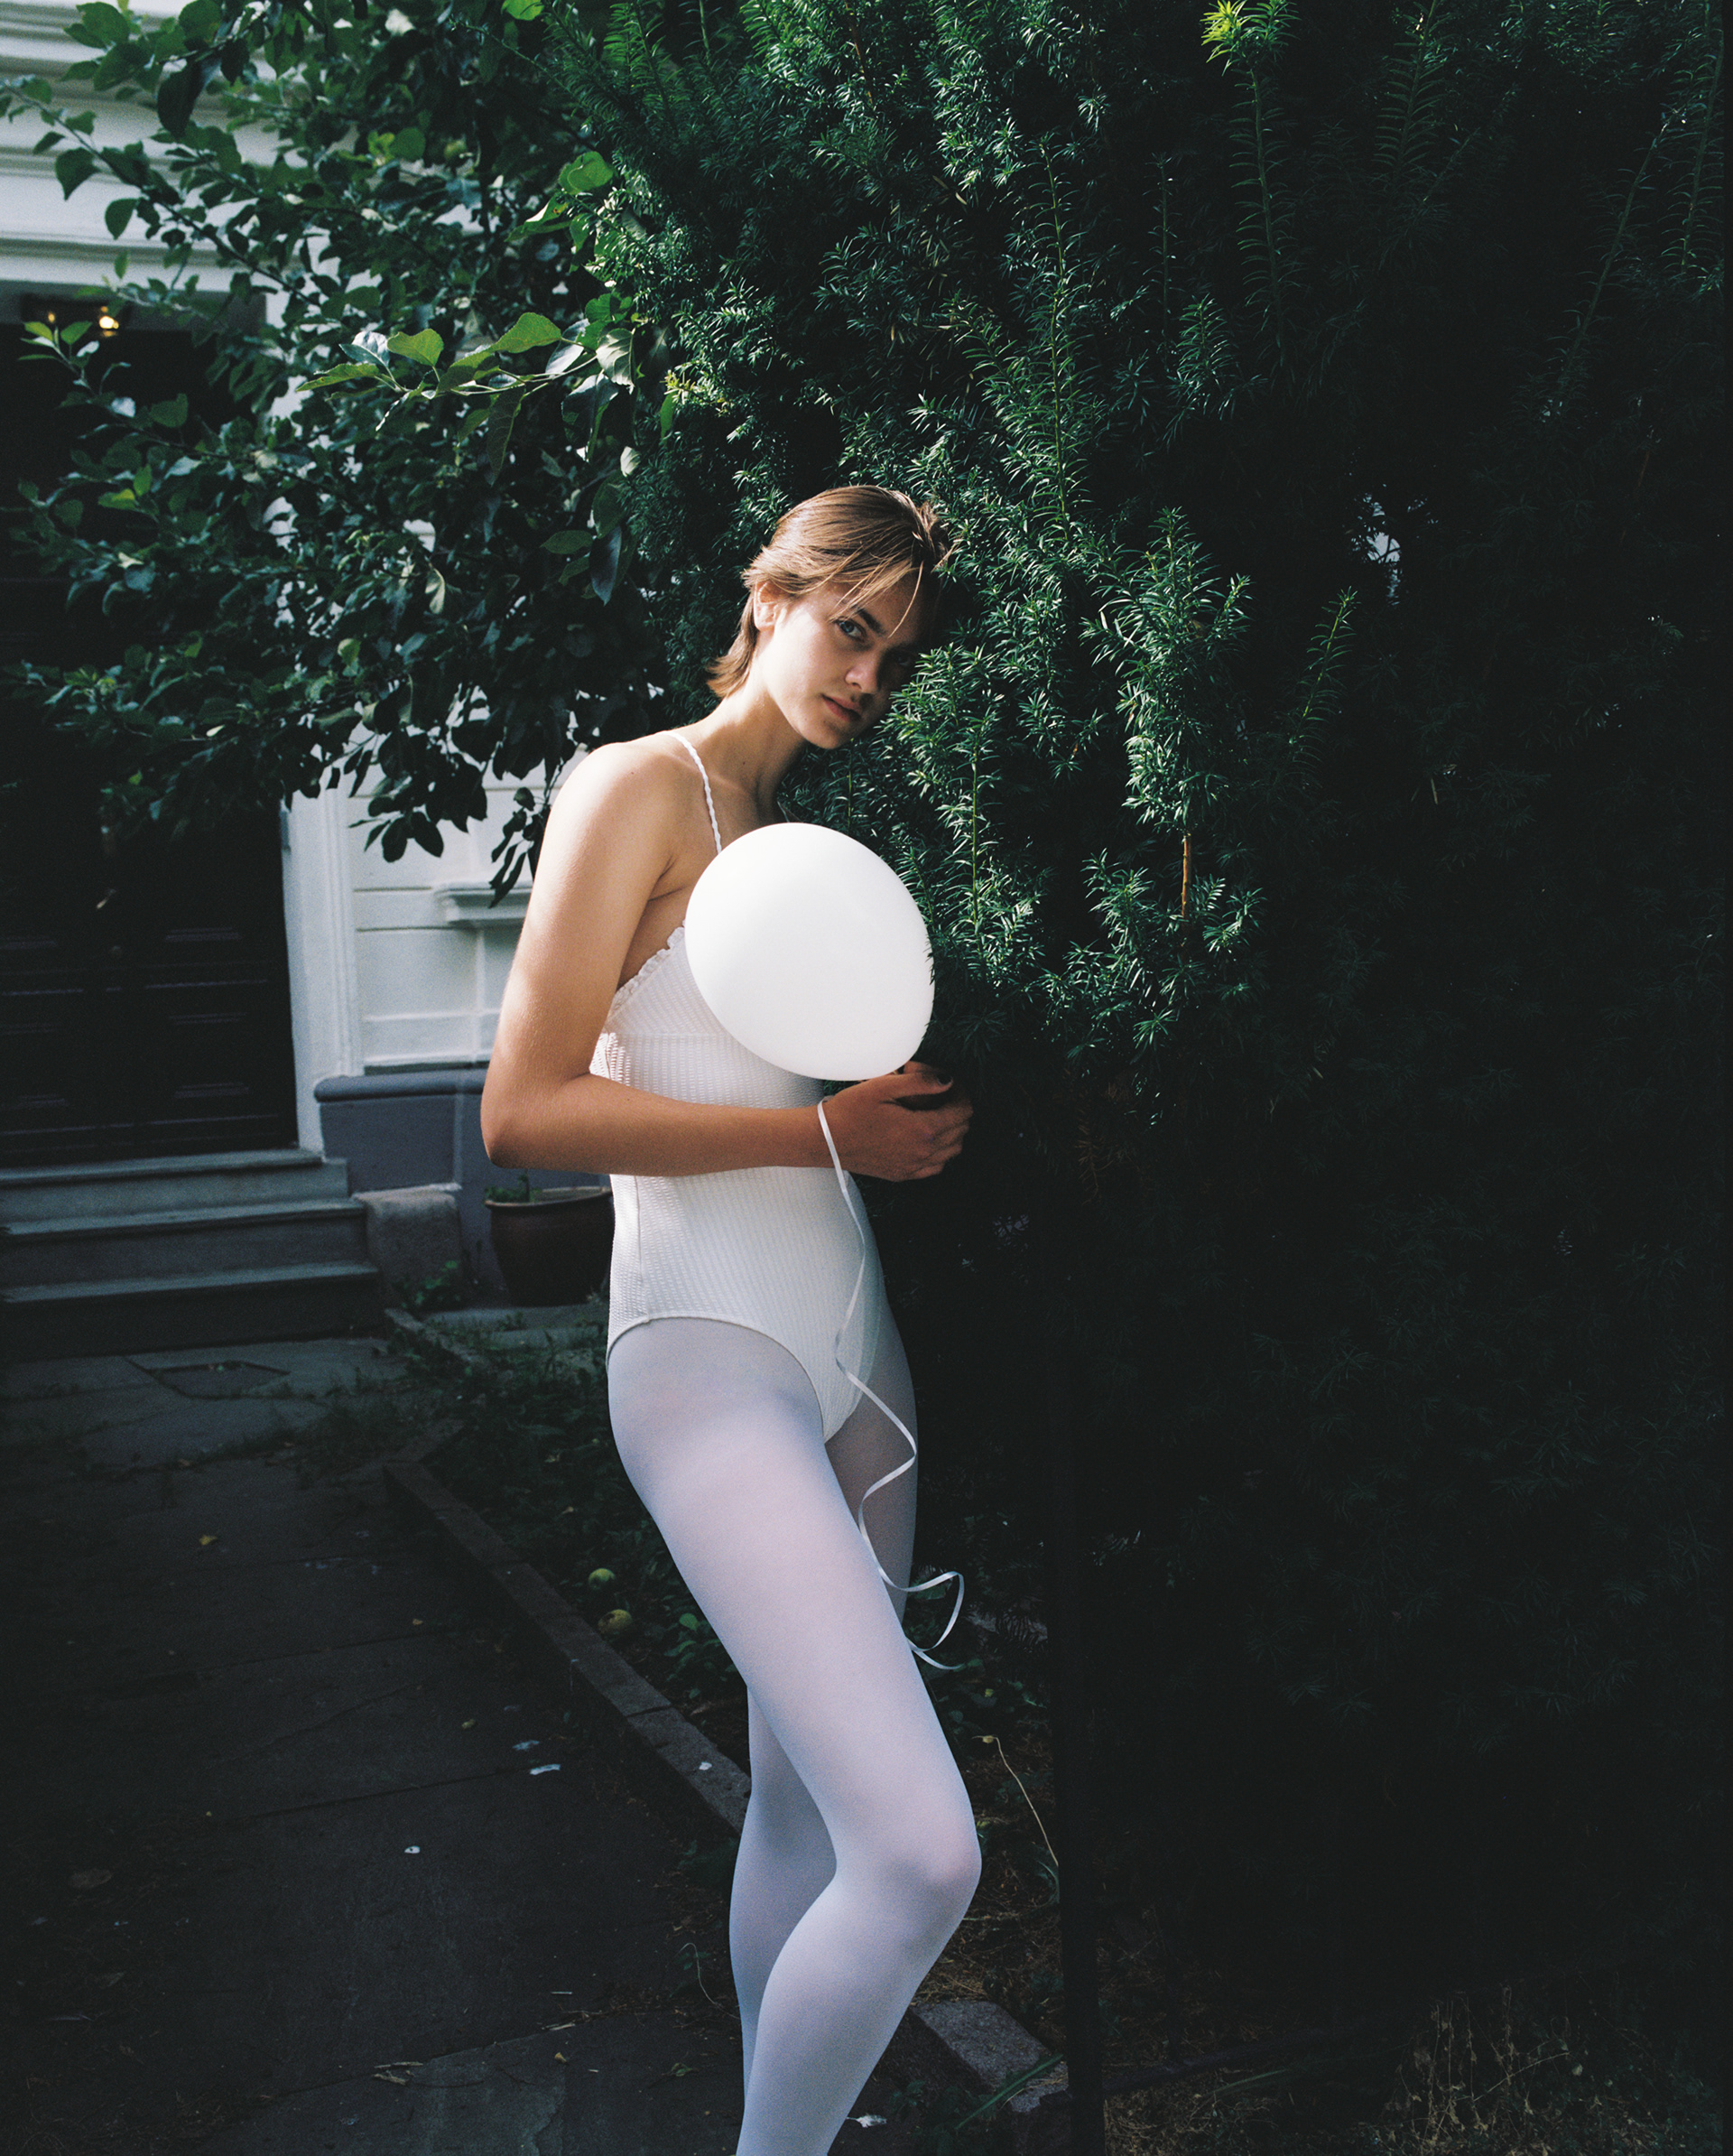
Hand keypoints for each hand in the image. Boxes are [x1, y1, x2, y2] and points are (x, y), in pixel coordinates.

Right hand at [819, 1063, 972, 1180]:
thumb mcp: (882, 1087)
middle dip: (959, 1109)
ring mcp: (913, 1167)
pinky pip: (936, 1166)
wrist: (825, 1141)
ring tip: (939, 1113)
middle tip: (944, 1094)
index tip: (949, 1084)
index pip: (963, 1111)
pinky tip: (928, 1138)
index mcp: (922, 1129)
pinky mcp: (903, 1175)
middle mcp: (923, 1152)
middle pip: (961, 1131)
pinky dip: (941, 1152)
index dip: (961, 1093)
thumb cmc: (849, 1110)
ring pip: (953, 1151)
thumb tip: (948, 1080)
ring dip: (953, 1131)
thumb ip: (920, 1081)